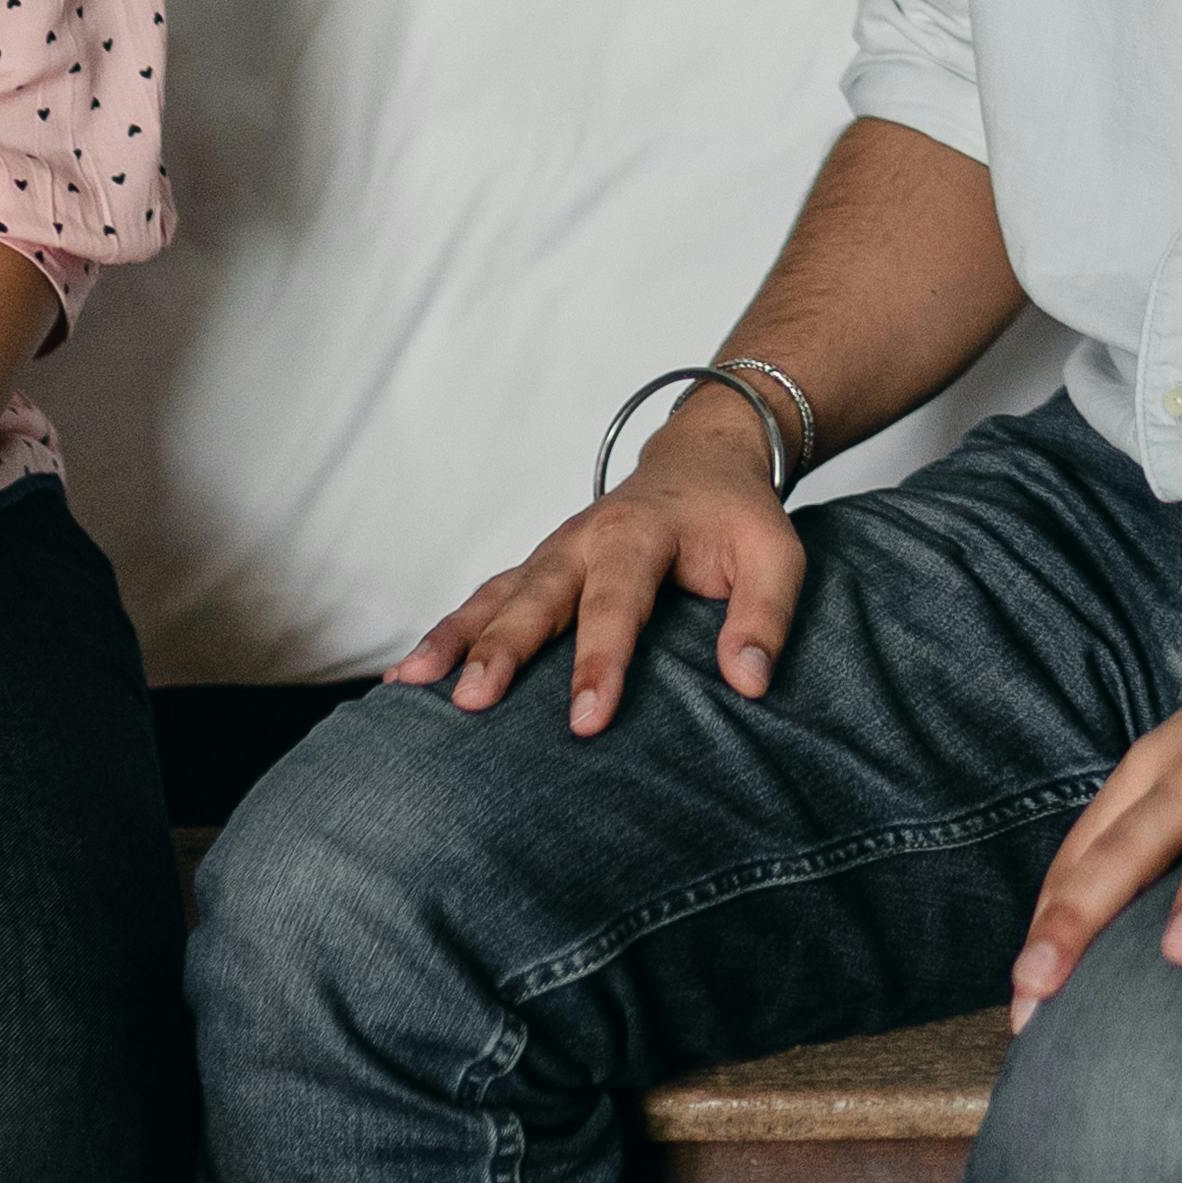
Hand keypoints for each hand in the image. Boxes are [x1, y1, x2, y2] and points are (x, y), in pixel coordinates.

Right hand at [391, 389, 802, 728]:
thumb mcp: (775, 555)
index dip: (602, 661)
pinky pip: (485, 600)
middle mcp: (584, 540)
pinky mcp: (536, 570)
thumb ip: (765, 615)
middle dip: (502, 649)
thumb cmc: (737, 518)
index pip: (618, 602)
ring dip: (452, 638)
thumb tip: (749, 682)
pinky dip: (446, 633)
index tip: (586, 720)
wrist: (700, 462)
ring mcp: (552, 555)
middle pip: (536, 596)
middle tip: (471, 701)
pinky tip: (406, 676)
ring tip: (409, 685)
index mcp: (642, 534)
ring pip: (495, 596)